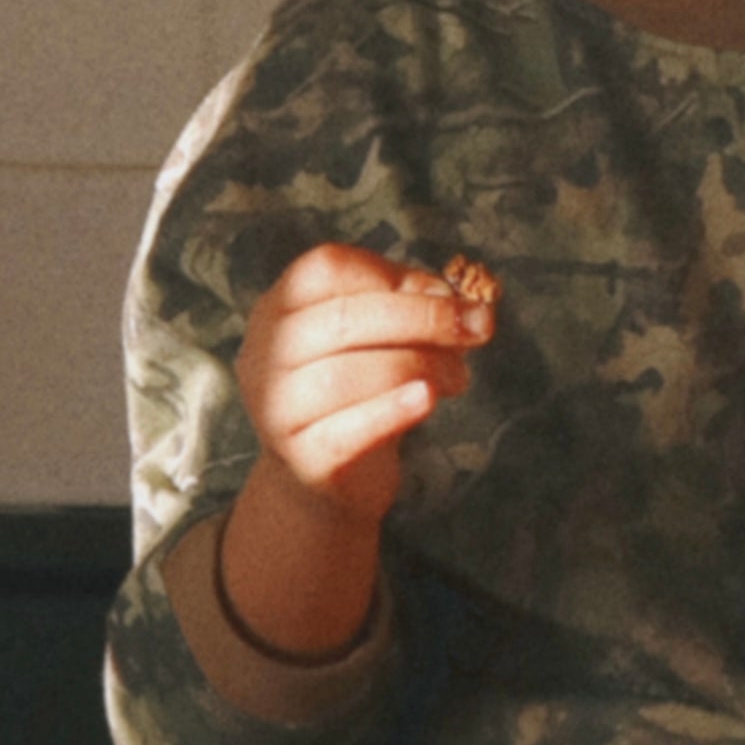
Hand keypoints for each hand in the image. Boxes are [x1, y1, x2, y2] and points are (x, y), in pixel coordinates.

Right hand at [236, 241, 490, 520]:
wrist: (326, 476)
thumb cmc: (358, 390)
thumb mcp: (378, 339)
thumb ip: (408, 308)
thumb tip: (455, 300)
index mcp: (279, 308)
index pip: (325, 268)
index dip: (391, 274)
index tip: (445, 292)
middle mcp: (265, 354)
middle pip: (342, 319)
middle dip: (422, 317)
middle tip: (478, 327)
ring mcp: (277, 409)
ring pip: (345, 374)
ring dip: (419, 365)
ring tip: (458, 376)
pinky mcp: (303, 459)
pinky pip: (348, 432)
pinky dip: (393, 411)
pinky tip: (428, 399)